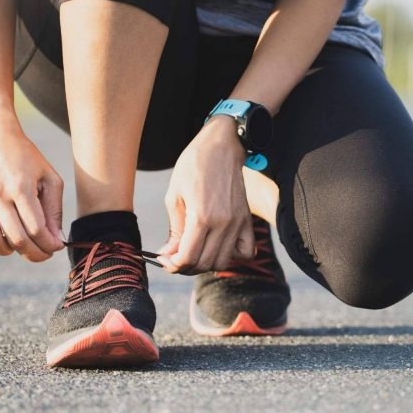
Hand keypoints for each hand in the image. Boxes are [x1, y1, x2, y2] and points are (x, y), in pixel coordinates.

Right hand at [0, 120, 64, 261]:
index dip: (49, 243)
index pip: (36, 228)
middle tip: (45, 254)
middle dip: (36, 254)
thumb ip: (54, 210)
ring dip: (11, 251)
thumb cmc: (29, 161)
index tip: (57, 246)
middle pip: (17, 239)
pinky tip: (2, 236)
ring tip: (23, 244)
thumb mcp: (50, 179)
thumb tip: (55, 240)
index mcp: (20, 187)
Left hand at [157, 115, 255, 274]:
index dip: (172, 264)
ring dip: (206, 264)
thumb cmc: (194, 165)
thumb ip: (174, 229)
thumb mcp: (175, 195)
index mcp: (202, 216)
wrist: (221, 146)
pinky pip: (246, 252)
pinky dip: (233, 256)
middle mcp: (223, 223)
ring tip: (195, 252)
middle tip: (175, 257)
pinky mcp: (247, 220)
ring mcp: (238, 223)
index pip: (187, 257)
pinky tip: (219, 247)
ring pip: (224, 262)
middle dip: (186, 266)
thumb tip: (169, 254)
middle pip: (204, 263)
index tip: (165, 259)